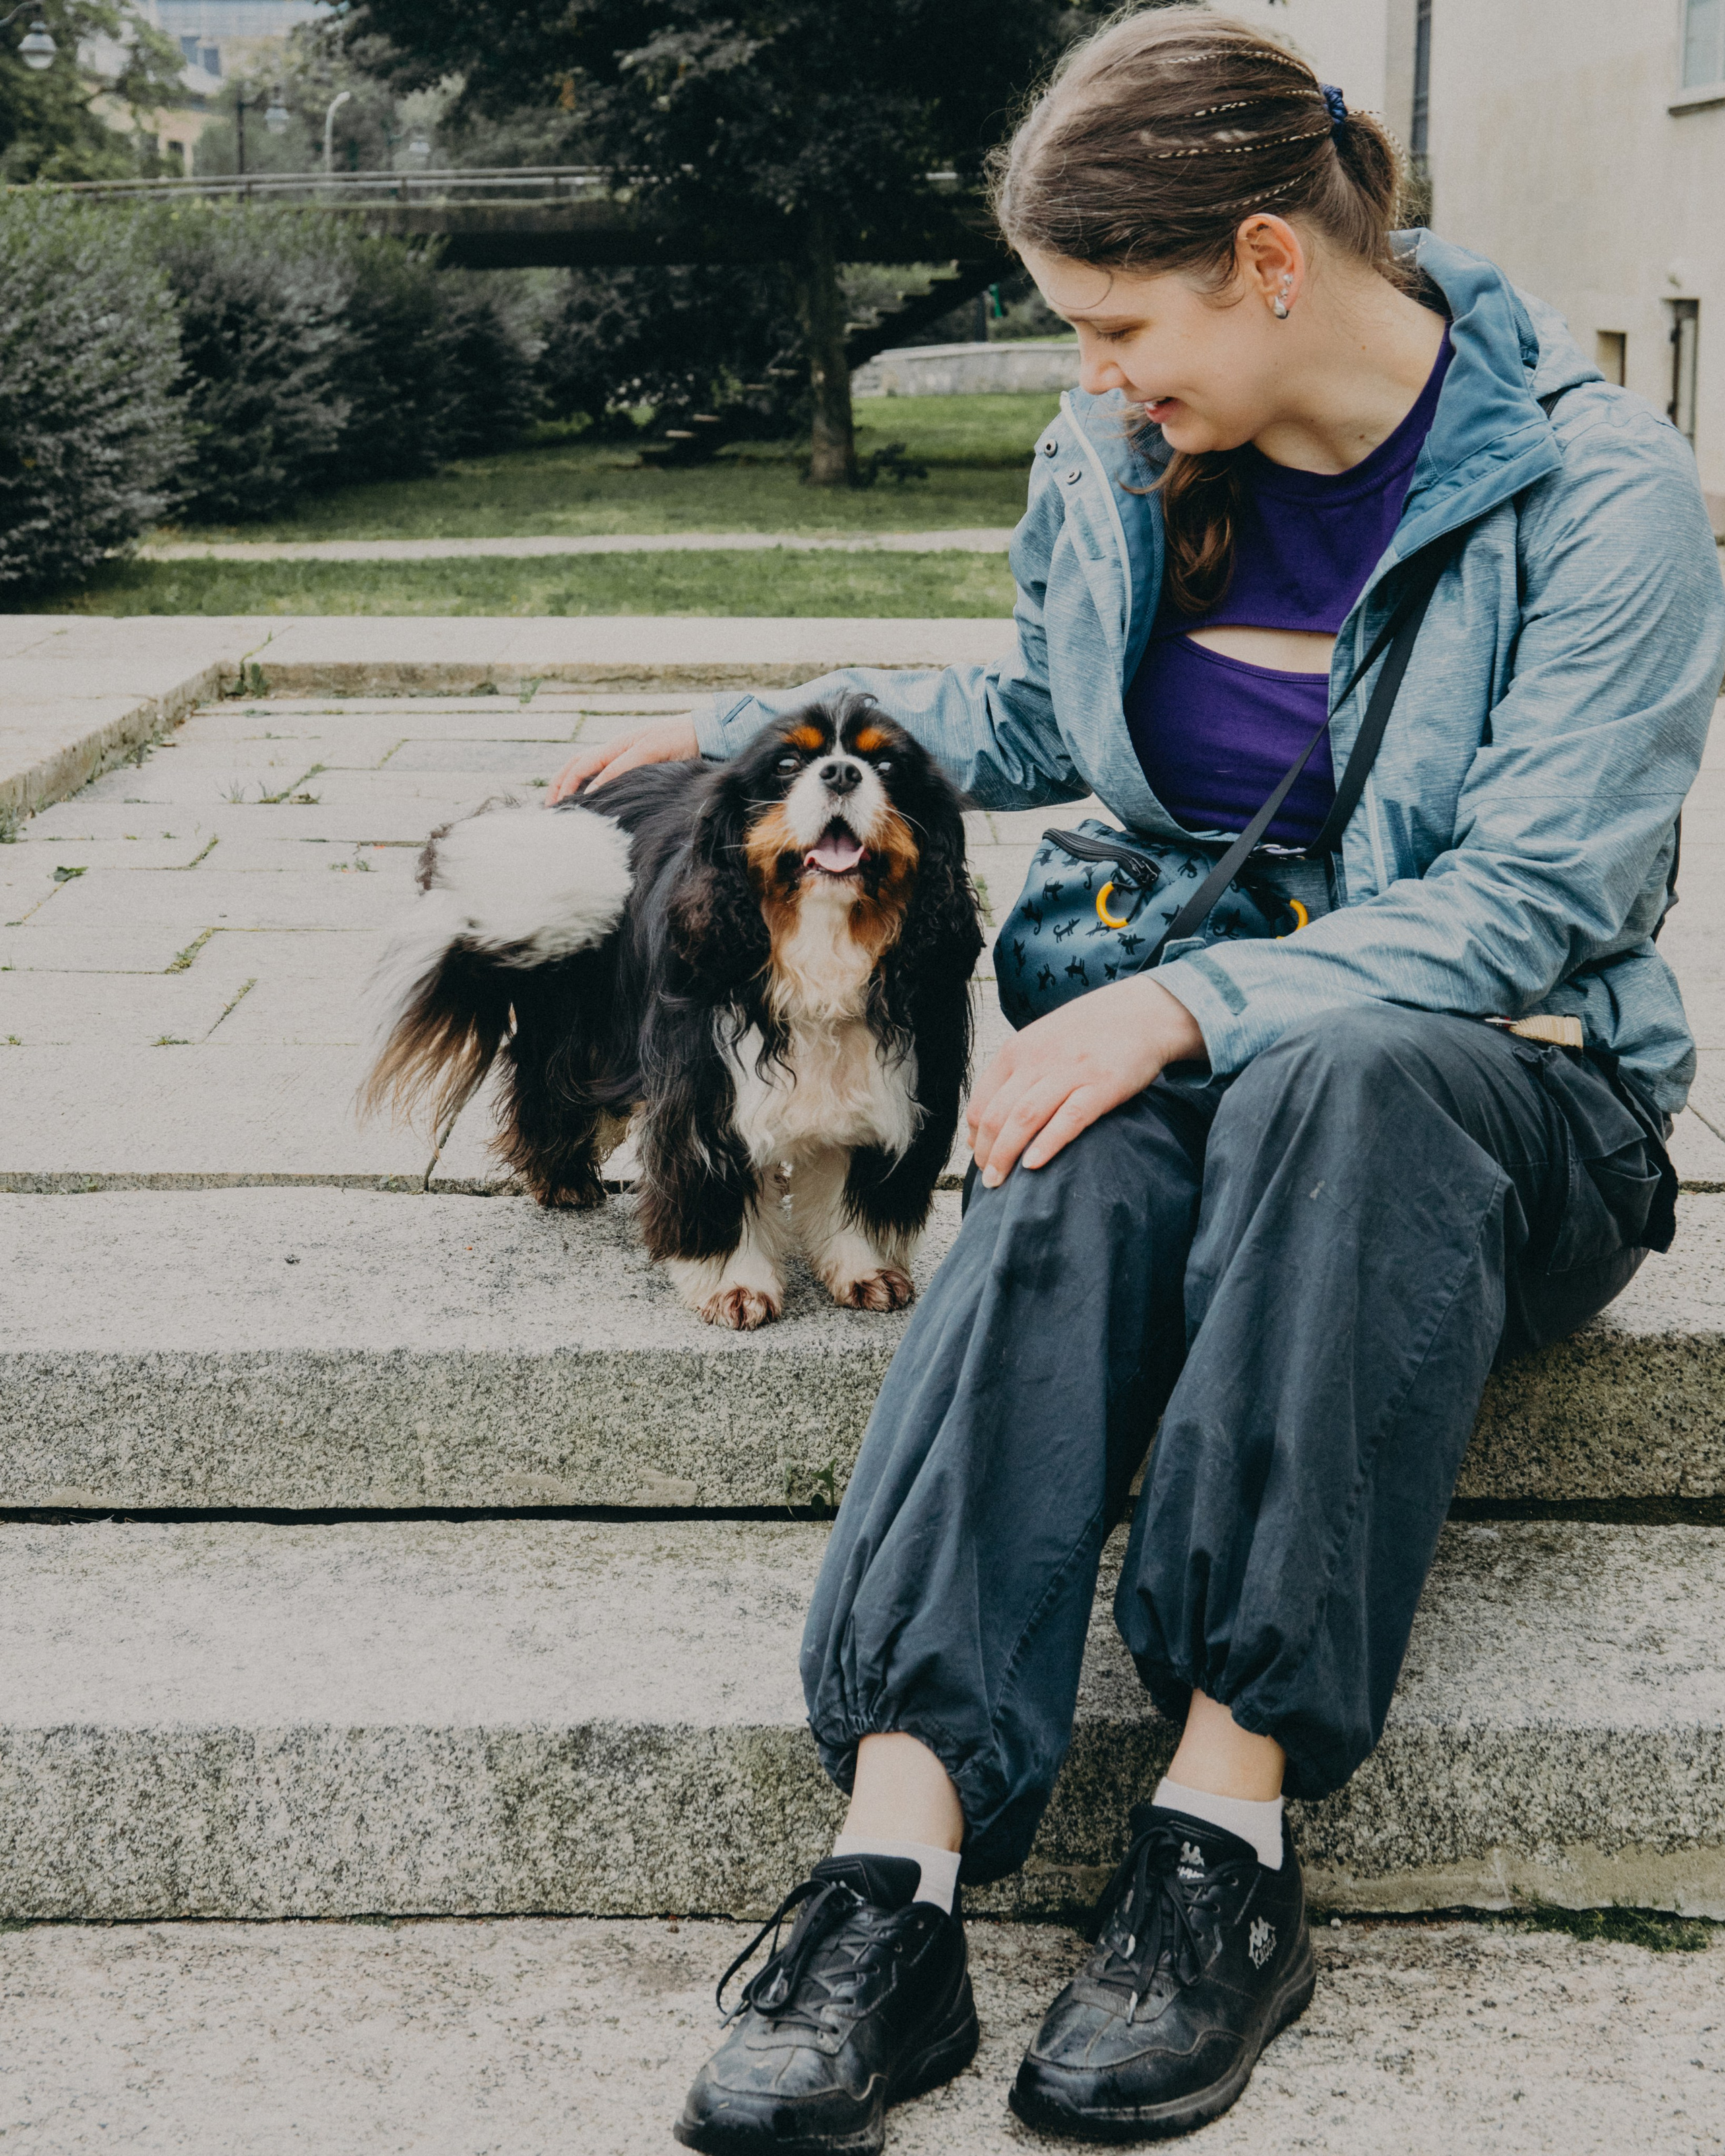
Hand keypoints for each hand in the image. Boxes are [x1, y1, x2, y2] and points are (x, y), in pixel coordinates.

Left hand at [548, 713, 700, 801]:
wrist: (708, 733)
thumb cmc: (682, 754)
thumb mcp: (652, 770)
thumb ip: (633, 779)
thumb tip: (616, 804)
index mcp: (619, 749)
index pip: (581, 763)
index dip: (563, 781)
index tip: (554, 804)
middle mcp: (620, 744)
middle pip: (577, 760)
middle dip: (558, 783)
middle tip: (549, 807)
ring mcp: (632, 743)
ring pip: (590, 760)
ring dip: (571, 782)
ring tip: (562, 802)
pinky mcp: (649, 746)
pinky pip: (619, 765)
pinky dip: (602, 780)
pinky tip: (592, 795)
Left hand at [967, 977, 1206, 1185]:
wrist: (1142, 1012)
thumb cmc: (1089, 1032)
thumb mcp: (1041, 1041)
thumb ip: (1016, 1073)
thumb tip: (989, 1118)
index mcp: (1017, 1050)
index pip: (981, 1101)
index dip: (975, 1136)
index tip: (980, 1157)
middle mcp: (1037, 1060)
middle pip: (998, 1114)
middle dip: (986, 1153)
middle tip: (988, 1180)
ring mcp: (1069, 1072)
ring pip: (1024, 1118)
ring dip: (1006, 1154)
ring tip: (999, 1182)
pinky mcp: (1101, 1085)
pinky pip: (1068, 1118)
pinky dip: (1047, 1143)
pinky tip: (1033, 1164)